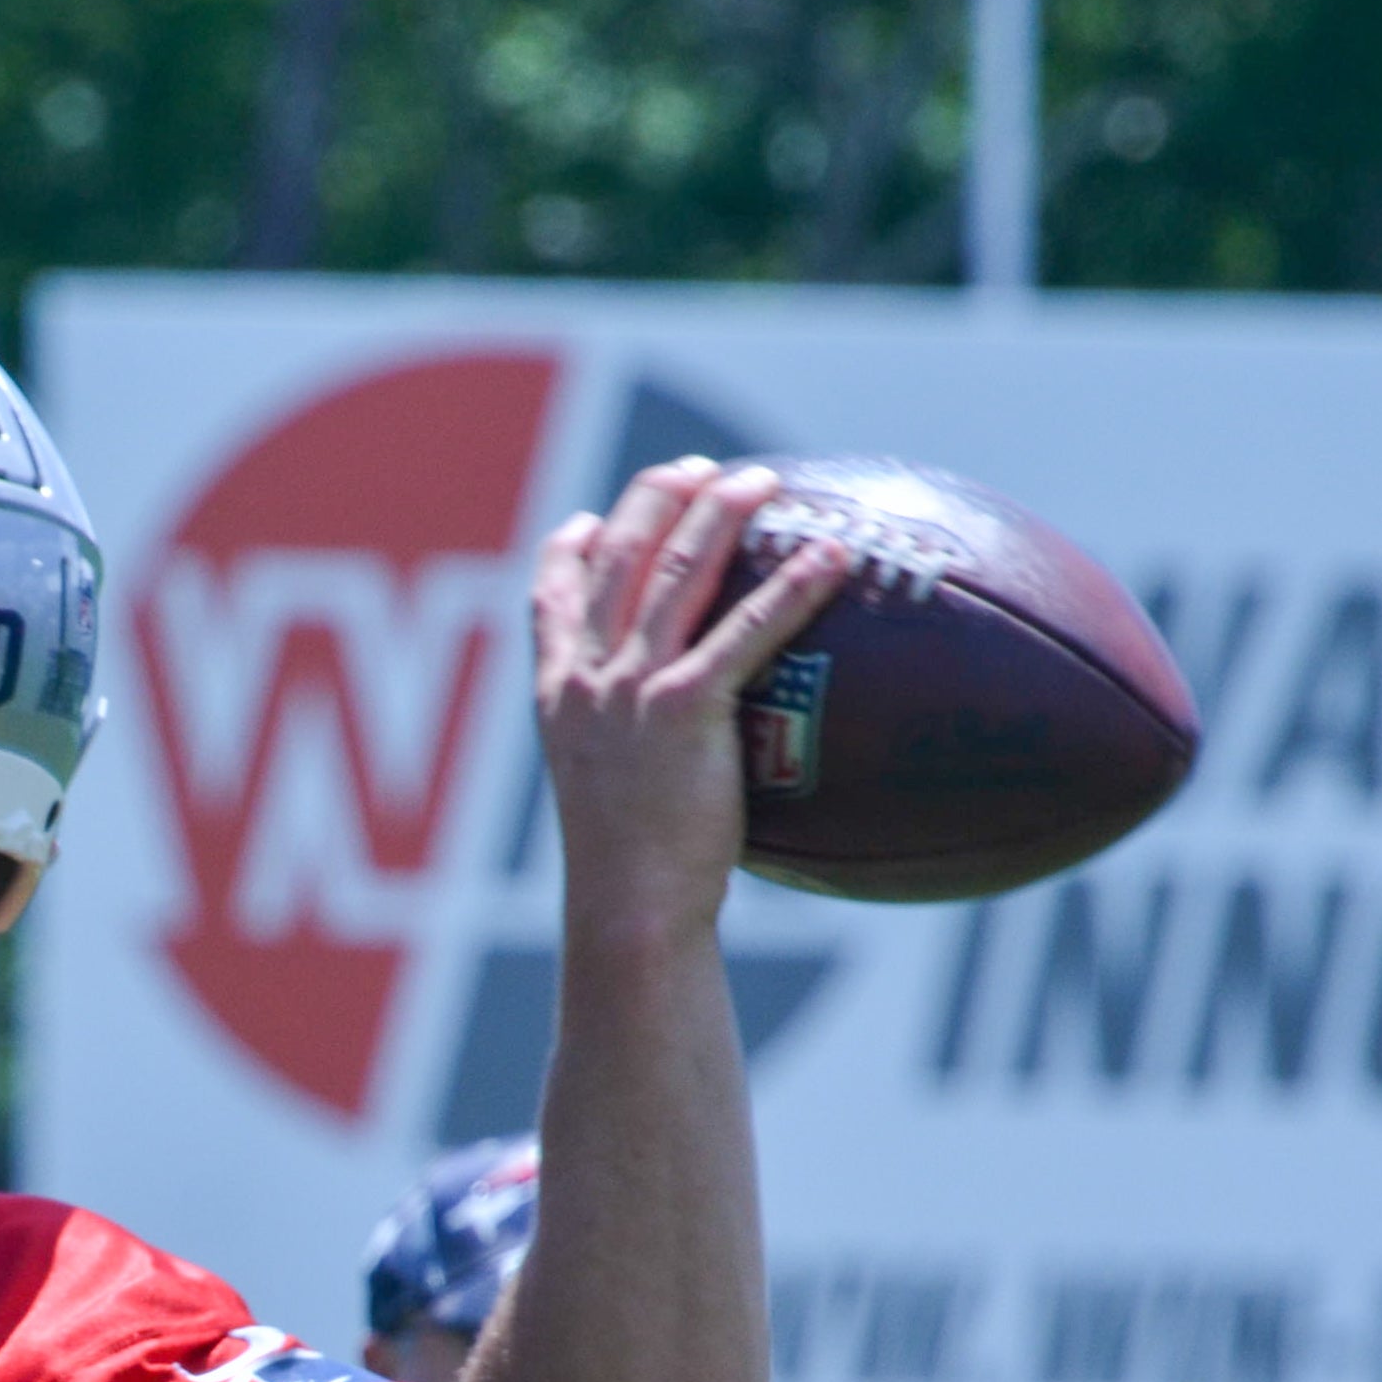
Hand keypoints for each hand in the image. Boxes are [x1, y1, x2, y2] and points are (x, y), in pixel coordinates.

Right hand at [529, 458, 847, 945]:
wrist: (628, 911)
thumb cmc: (632, 887)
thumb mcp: (613, 811)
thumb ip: (635, 767)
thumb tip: (687, 776)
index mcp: (558, 701)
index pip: (548, 603)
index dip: (568, 551)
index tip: (590, 521)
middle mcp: (585, 680)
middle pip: (617, 561)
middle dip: (655, 500)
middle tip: (697, 470)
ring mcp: (628, 689)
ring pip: (675, 572)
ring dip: (720, 515)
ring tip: (761, 484)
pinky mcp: (681, 707)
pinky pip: (747, 629)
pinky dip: (793, 586)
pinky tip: (833, 556)